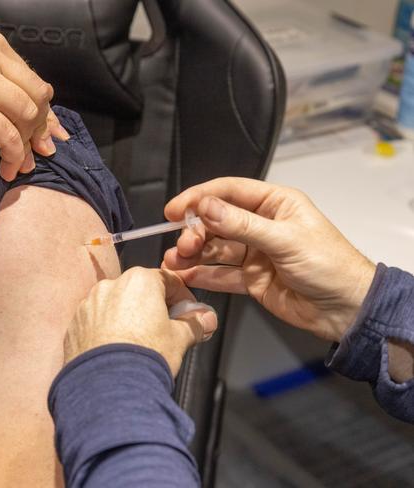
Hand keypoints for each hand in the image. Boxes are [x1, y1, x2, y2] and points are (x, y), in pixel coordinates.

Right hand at [0, 29, 68, 180]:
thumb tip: (53, 126)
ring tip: (18, 162)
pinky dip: (13, 157)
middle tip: (35, 151)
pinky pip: (8, 137)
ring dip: (27, 145)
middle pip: (37, 97)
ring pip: (26, 116)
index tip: (46, 137)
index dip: (44, 114)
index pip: (35, 81)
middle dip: (39, 129)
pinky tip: (6, 169)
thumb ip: (7, 91)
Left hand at [64, 267, 217, 375]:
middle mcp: (111, 286)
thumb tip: (206, 320)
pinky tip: (117, 350)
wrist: (107, 387)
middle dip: (154, 307)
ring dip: (128, 317)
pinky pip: (96, 321)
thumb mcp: (180, 339)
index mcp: (139, 281)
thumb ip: (195, 324)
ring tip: (139, 343)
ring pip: (115, 305)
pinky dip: (107, 330)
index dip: (183, 297)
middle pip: (140, 291)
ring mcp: (89, 304)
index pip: (168, 280)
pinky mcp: (75, 324)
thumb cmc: (144, 357)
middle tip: (167, 330)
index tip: (189, 312)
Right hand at [163, 177, 376, 341]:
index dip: (199, 198)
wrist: (347, 310)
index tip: (175, 210)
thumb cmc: (328, 265)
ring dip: (193, 254)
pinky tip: (186, 275)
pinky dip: (203, 275)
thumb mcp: (285, 240)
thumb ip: (242, 225)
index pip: (229, 192)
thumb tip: (206, 207)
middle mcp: (261, 225)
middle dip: (195, 232)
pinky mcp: (251, 279)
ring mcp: (255, 253)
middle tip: (183, 246)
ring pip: (215, 249)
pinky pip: (222, 274)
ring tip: (174, 262)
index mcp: (274, 204)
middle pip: (217, 222)